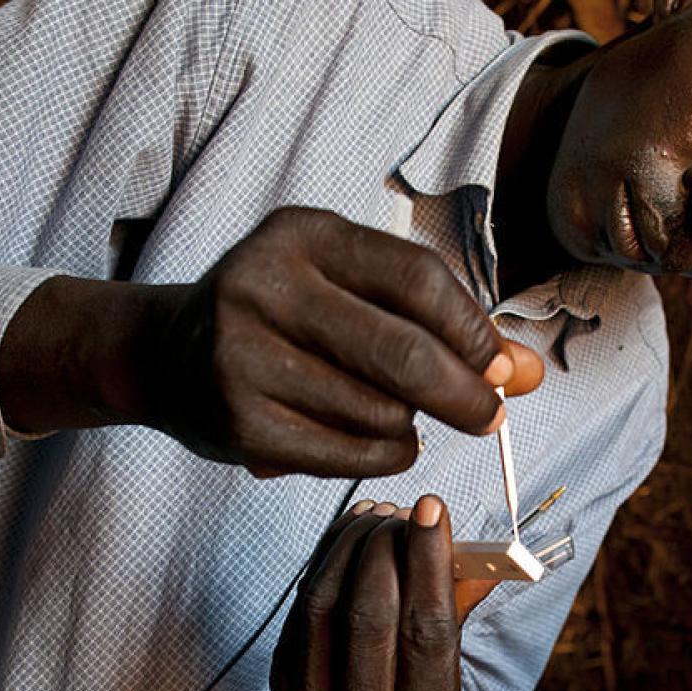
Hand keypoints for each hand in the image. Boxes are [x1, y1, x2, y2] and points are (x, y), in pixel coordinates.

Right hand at [143, 206, 543, 477]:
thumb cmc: (281, 317)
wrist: (165, 354)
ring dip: (413, 426)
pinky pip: (350, 454)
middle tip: (489, 417)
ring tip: (402, 417)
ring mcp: (243, 357)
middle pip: (404, 353)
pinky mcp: (240, 424)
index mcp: (302, 234)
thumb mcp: (350, 290)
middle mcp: (264, 286)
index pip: (418, 281)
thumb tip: (526, 373)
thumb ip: (439, 322)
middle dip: (465, 394)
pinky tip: (382, 442)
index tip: (502, 368)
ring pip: (380, 411)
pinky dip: (386, 456)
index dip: (474, 331)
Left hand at [272, 494, 499, 690]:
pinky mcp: (281, 684)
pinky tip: (350, 533)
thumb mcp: (447, 676)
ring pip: (325, 605)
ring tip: (380, 516)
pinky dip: (326, 559)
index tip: (434, 510)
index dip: (430, 564)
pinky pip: (300, 606)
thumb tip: (478, 548)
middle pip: (370, 618)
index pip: (429, 634)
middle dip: (386, 549)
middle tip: (404, 511)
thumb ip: (458, 613)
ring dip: (352, 546)